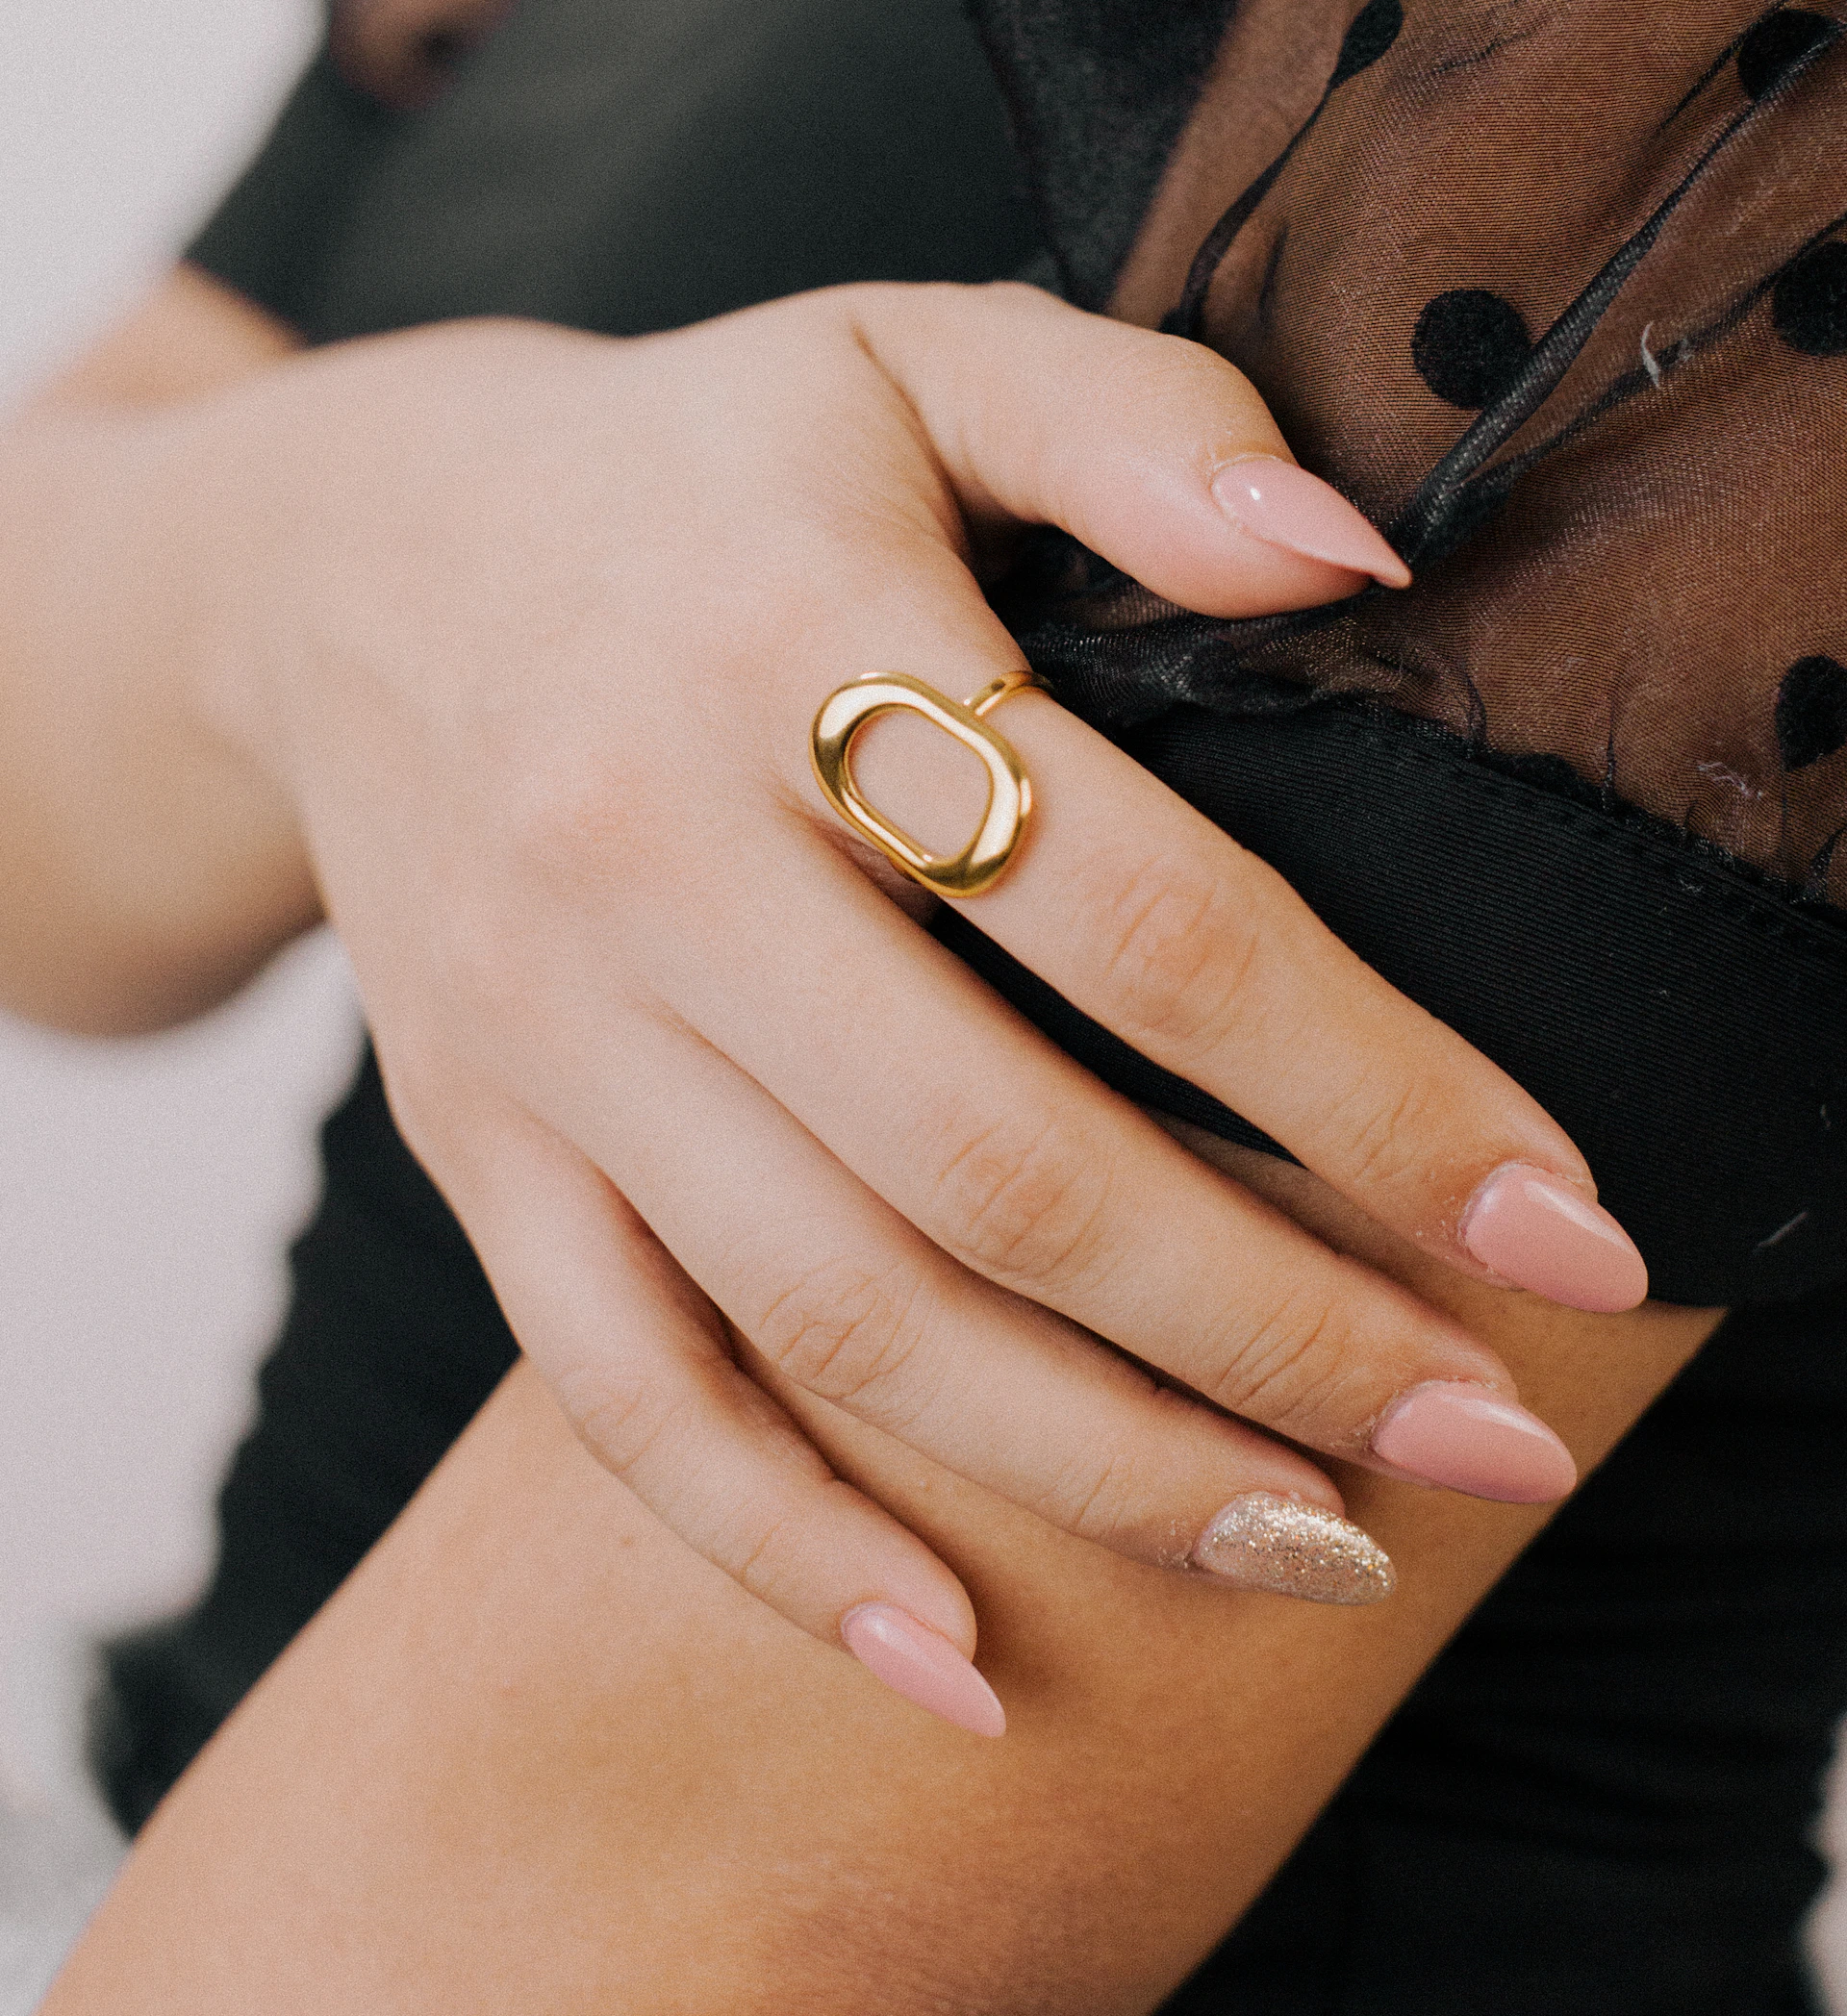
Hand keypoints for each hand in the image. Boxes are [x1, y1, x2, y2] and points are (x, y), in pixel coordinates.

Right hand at [201, 282, 1643, 1726]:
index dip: (1367, 1084)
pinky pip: (623, 1388)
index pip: (1135, 911)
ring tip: (1313, 1543)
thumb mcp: (912, 354)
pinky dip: (787, 1550)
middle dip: (1275, 1329)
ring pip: (837, 1313)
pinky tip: (964, 1661)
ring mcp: (540, 1027)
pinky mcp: (476, 1144)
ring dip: (1095, 1465)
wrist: (361, 559)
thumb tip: (1361, 569)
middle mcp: (641, 853)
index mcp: (784, 639)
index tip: (1555, 1220)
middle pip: (998, 1163)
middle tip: (1484, 1438)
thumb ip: (1139, 429)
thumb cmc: (702, 462)